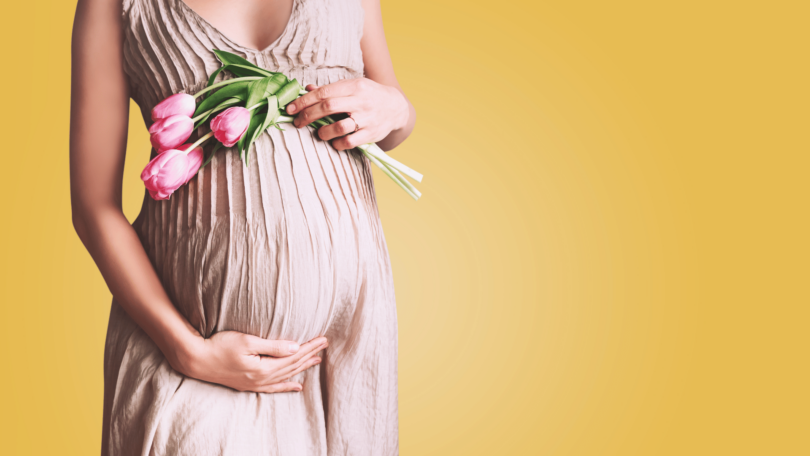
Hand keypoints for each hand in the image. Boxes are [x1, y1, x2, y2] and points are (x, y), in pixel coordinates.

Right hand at [180, 331, 327, 392]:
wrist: (197, 360)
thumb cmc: (220, 346)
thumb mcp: (247, 341)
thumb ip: (273, 346)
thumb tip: (295, 347)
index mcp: (263, 368)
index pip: (293, 356)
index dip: (309, 347)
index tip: (323, 339)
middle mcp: (262, 379)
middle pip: (292, 366)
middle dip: (310, 355)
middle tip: (324, 345)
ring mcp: (255, 384)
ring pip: (286, 376)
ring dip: (302, 368)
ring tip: (317, 360)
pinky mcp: (249, 385)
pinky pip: (274, 388)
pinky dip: (287, 386)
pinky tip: (297, 386)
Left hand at [286, 78, 409, 150]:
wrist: (396, 107)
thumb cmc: (369, 95)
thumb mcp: (352, 86)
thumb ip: (330, 90)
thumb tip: (307, 90)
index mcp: (354, 86)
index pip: (324, 93)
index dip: (304, 101)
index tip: (291, 108)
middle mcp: (360, 101)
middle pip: (328, 107)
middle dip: (308, 115)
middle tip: (298, 122)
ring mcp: (366, 119)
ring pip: (339, 126)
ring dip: (323, 132)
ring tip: (320, 133)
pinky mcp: (371, 134)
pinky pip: (350, 142)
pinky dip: (338, 144)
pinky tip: (334, 142)